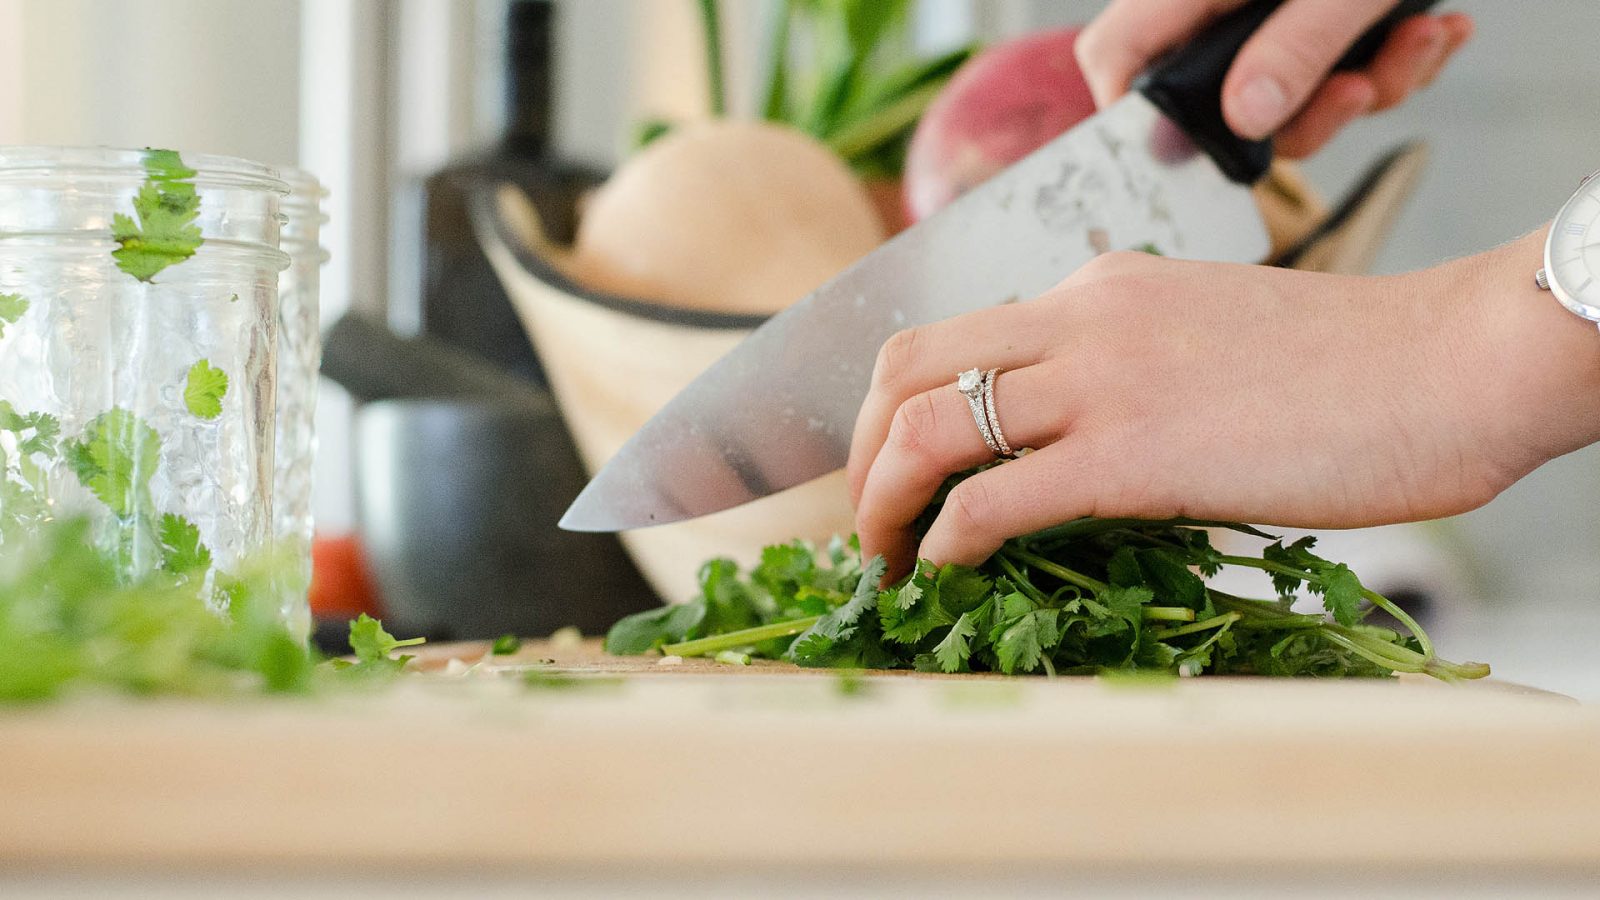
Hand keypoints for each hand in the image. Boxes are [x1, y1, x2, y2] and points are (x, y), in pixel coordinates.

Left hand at [847, 230, 1599, 575]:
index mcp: (1095, 289)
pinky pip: (993, 500)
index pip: (949, 336)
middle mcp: (1078, 317)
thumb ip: (1124, 370)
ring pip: (926, 428)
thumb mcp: (1205, 336)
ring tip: (884, 561)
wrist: (1450, 364)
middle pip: (904, 367)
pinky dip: (944, 541)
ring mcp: (1100, 380)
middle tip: (866, 520)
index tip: (892, 470)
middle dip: (858, 452)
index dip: (892, 407)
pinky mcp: (1132, 454)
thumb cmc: (1349, 369)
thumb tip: (1068, 446)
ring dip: (881, 504)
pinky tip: (944, 572)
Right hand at [1075, 0, 1474, 157]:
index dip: (1133, 117)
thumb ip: (1297, 45)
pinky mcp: (1321, 14)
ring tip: (1422, 38)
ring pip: (1294, 93)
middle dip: (1309, 114)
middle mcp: (1223, 3)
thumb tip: (1249, 121)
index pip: (1118, 56)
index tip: (1188, 157)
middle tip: (1360, 88)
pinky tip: (1437, 27)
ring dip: (1372, 83)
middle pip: (1223, 99)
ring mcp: (1271, 10)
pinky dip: (1394, 59)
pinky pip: (1342, 67)